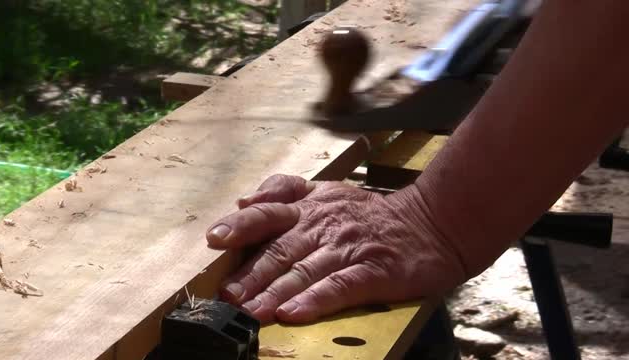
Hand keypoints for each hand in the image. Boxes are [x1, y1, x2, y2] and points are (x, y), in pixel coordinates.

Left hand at [206, 174, 466, 323]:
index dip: (242, 224)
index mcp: (313, 204)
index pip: (270, 210)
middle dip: (252, 272)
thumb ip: (287, 193)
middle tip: (227, 293)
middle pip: (283, 247)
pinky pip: (340, 287)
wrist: (430, 223)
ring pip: (306, 270)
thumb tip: (246, 201)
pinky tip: (293, 314)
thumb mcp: (329, 192)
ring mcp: (350, 248)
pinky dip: (315, 301)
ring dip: (275, 291)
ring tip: (250, 310)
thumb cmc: (371, 215)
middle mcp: (326, 223)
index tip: (214, 239)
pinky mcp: (373, 271)